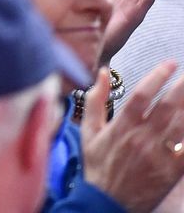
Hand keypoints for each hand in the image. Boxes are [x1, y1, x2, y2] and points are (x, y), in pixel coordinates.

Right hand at [82, 62, 183, 212]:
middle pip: (167, 108)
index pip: (141, 96)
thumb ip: (96, 100)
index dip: (157, 77)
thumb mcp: (89, 131)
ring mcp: (158, 156)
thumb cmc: (98, 165)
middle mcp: (141, 139)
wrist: (107, 202)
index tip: (170, 64)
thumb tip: (104, 72)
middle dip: (182, 88)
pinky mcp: (171, 172)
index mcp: (121, 127)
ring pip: (181, 127)